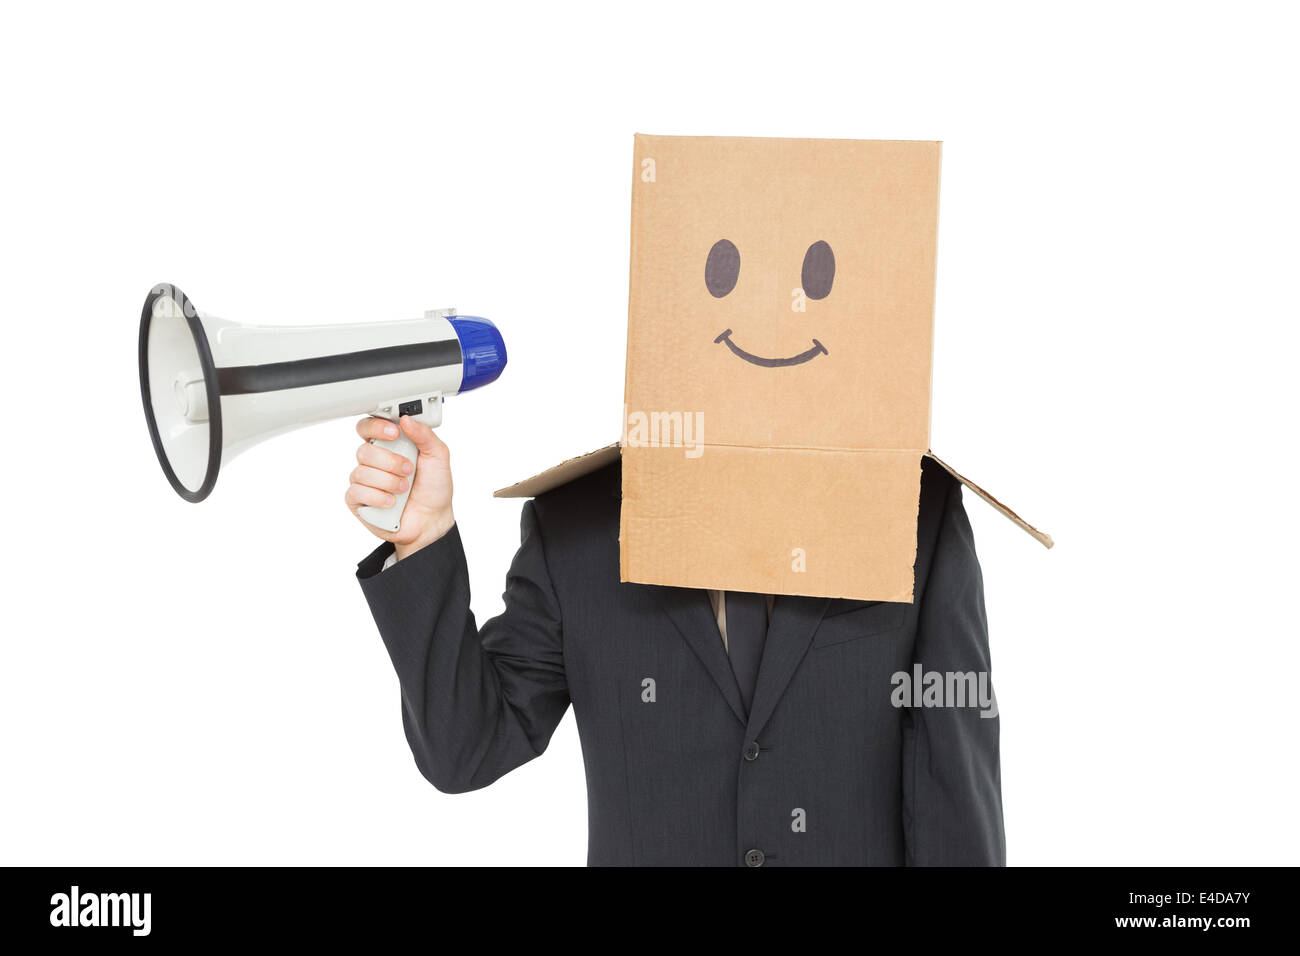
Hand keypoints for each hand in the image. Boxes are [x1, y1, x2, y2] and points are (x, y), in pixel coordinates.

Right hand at [345, 415, 454, 559]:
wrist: (433, 519)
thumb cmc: (433, 487)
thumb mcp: (438, 456)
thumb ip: (425, 435)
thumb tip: (407, 420)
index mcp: (389, 445)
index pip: (368, 427)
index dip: (376, 427)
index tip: (394, 433)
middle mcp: (374, 461)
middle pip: (364, 450)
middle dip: (390, 461)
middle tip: (408, 469)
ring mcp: (365, 480)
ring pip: (361, 472)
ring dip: (388, 481)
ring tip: (404, 488)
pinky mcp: (358, 500)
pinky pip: (356, 492)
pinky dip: (378, 497)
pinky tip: (392, 502)